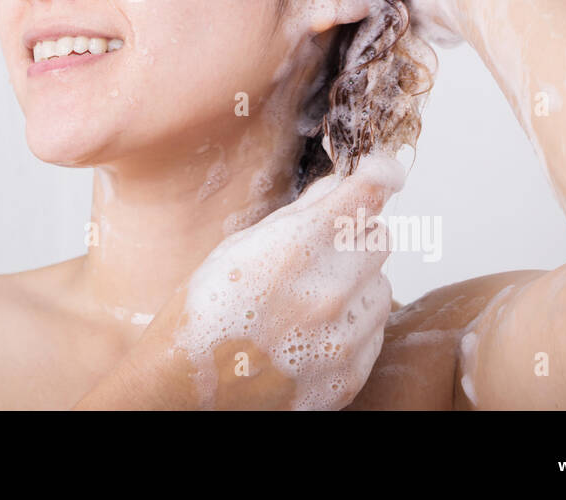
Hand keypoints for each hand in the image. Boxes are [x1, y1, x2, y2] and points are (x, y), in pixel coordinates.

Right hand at [80, 155, 405, 409]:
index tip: (382, 172)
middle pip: (379, 238)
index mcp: (294, 250)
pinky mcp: (349, 376)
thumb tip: (344, 183)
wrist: (183, 392)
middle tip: (321, 251)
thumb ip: (301, 213)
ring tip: (309, 301)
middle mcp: (326, 293)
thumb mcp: (239, 246)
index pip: (367, 194)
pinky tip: (310, 333)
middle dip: (354, 237)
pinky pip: (374, 331)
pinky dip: (352, 326)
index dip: (377, 177)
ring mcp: (341, 340)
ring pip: (382, 286)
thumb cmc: (202, 313)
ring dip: (356, 285)